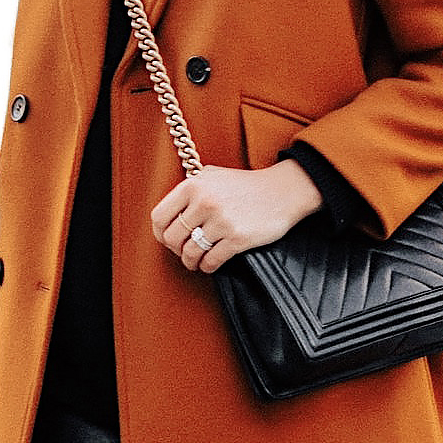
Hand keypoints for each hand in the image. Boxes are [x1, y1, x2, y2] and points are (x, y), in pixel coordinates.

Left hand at [151, 161, 323, 272]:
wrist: (283, 191)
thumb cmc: (247, 185)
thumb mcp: (214, 175)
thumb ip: (191, 188)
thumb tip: (171, 210)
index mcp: (194, 185)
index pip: (159, 216)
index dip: (160, 233)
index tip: (168, 240)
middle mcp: (204, 202)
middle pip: (172, 238)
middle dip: (176, 250)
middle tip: (184, 252)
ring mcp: (221, 221)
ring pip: (190, 253)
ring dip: (191, 262)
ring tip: (196, 261)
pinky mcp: (236, 238)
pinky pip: (211, 261)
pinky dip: (207, 267)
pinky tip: (210, 264)